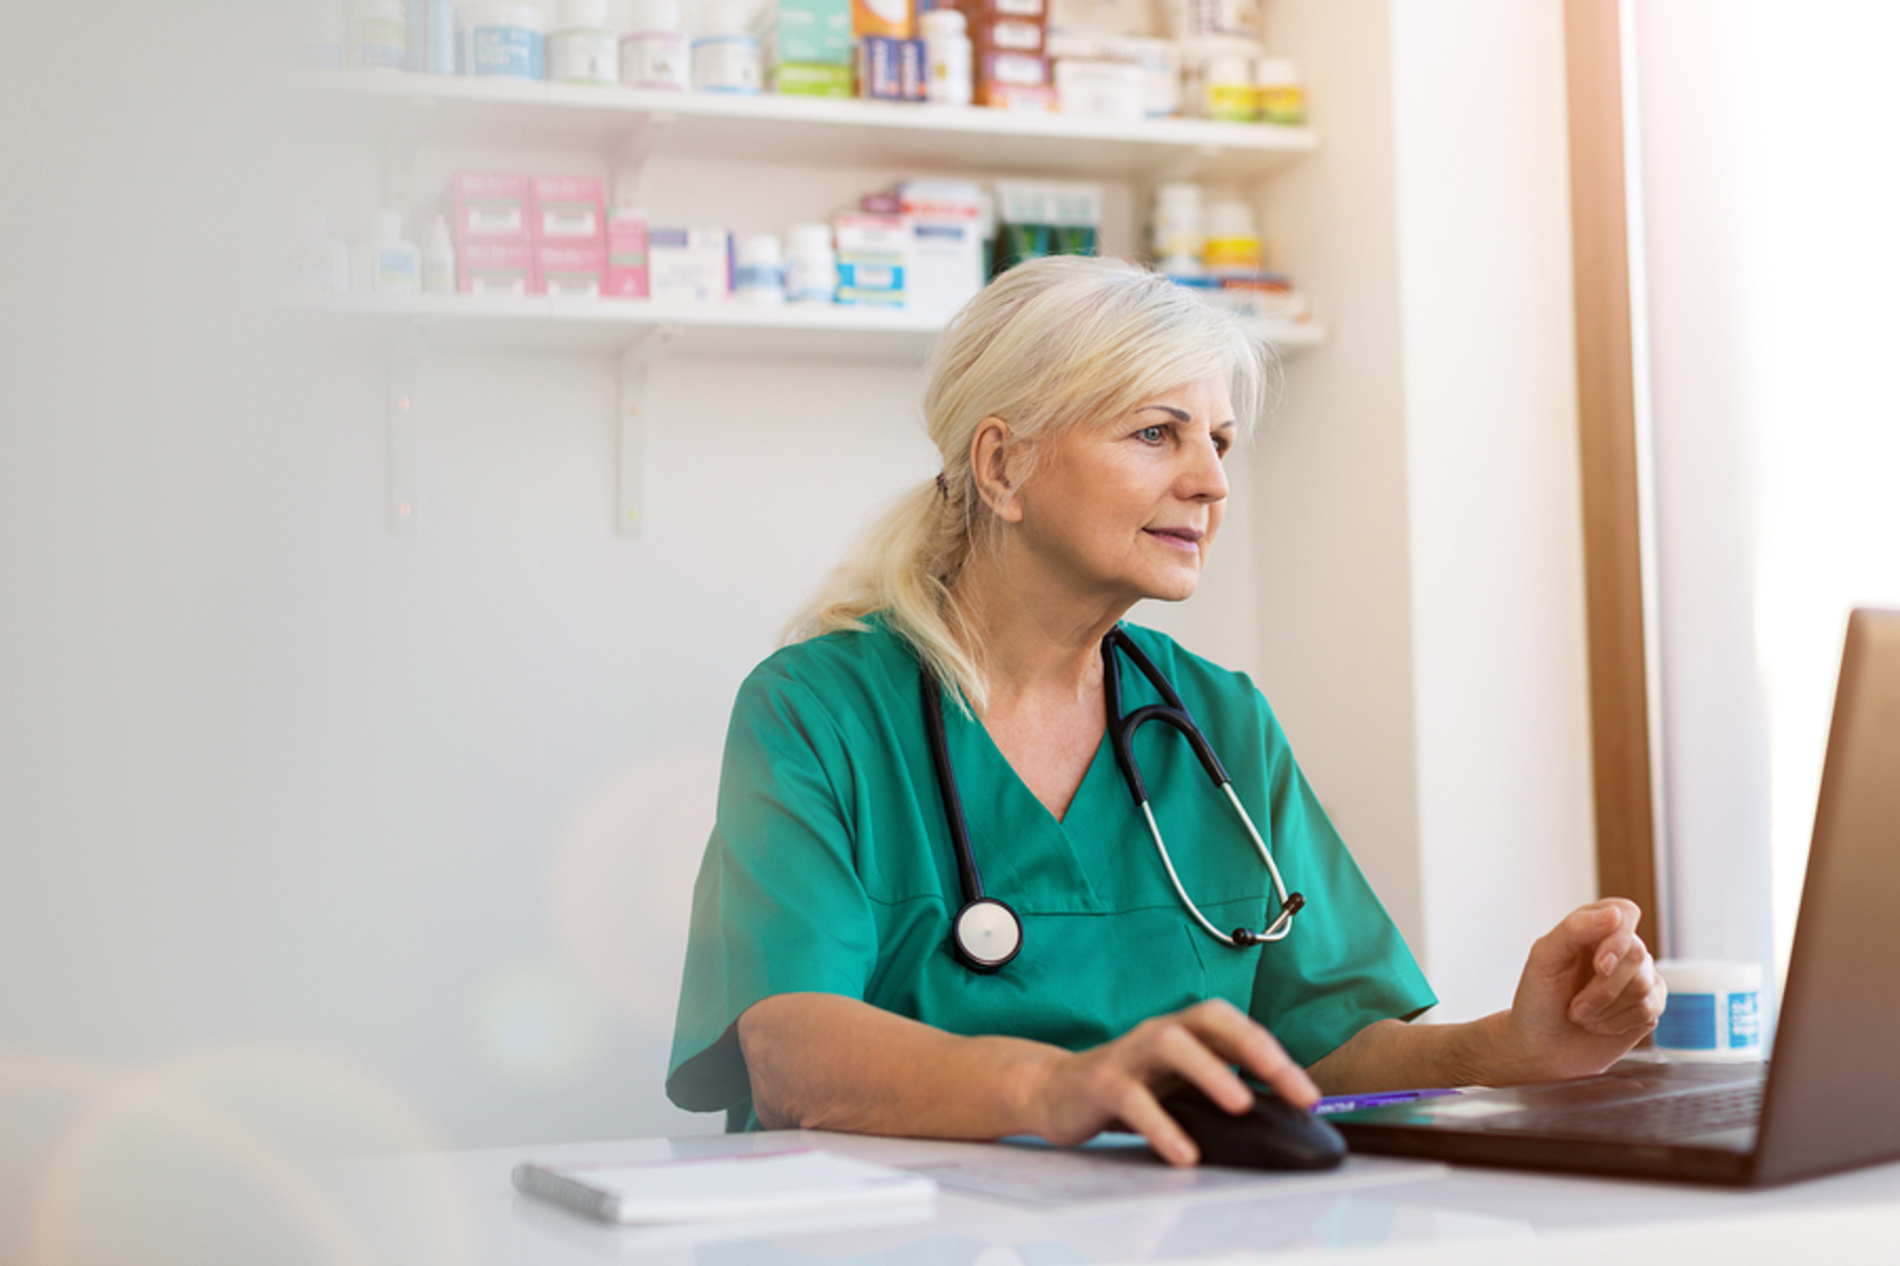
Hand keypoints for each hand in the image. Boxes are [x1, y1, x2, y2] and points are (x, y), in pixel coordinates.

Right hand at [1025, 999, 1316, 1166]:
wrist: (1055, 1092)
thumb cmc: (1129, 1088)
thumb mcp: (1177, 1085)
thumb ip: (1217, 1090)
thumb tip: (1279, 1119)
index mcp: (1184, 1031)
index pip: (1237, 1028)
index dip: (1275, 1055)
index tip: (1309, 1095)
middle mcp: (1159, 1033)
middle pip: (1210, 1020)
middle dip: (1255, 1048)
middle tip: (1289, 1086)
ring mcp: (1129, 1054)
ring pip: (1171, 1045)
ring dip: (1210, 1071)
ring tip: (1240, 1104)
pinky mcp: (1101, 1083)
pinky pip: (1133, 1100)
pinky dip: (1162, 1125)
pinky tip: (1184, 1152)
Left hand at [1498, 898, 1666, 1082]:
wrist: (1540, 1048)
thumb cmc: (1538, 1000)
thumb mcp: (1544, 958)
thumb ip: (1575, 929)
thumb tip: (1614, 914)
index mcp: (1592, 929)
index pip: (1625, 912)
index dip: (1618, 939)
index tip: (1600, 966)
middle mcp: (1619, 950)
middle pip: (1636, 954)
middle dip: (1602, 988)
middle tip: (1574, 1006)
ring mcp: (1637, 978)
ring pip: (1643, 984)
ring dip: (1606, 1008)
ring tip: (1581, 1015)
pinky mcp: (1648, 1007)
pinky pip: (1650, 1007)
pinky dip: (1618, 1021)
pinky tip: (1599, 1025)